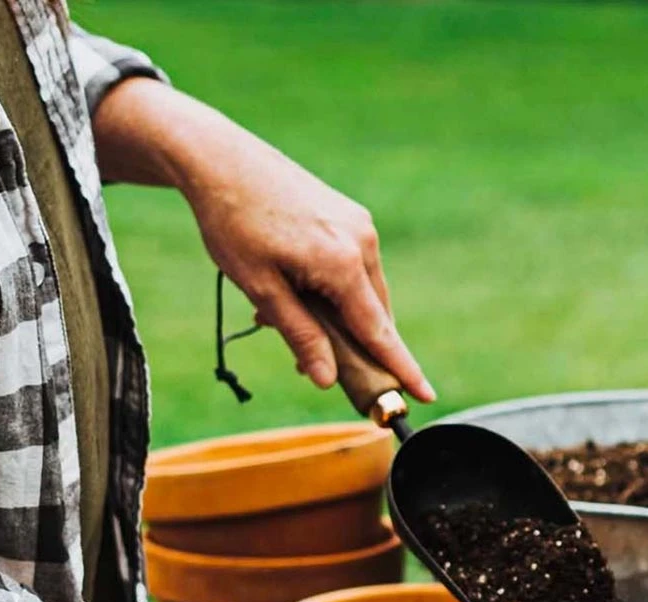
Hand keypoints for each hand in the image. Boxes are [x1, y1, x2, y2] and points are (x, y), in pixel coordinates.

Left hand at [91, 80, 433, 399]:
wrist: (221, 159)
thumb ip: (300, 335)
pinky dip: (333, 289)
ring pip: (363, 292)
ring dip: (336, 316)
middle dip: (350, 346)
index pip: (378, 331)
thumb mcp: (261, 288)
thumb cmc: (233, 222)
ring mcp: (360, 226)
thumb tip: (327, 380)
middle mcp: (362, 242)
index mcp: (342, 262)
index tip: (426, 396)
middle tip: (311, 366)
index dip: (401, 367)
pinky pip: (354, 267)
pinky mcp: (351, 216)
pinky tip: (293, 288)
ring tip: (279, 314)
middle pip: (374, 315)